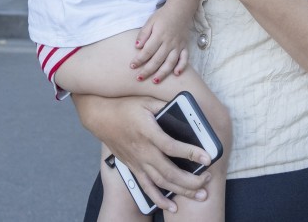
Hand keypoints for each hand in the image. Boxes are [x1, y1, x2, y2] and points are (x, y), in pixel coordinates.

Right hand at [74, 94, 210, 213]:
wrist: (100, 116)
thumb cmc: (125, 106)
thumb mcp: (146, 100)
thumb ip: (166, 106)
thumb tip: (185, 109)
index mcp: (148, 132)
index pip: (171, 146)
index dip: (190, 153)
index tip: (207, 157)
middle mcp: (143, 151)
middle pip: (169, 171)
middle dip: (191, 179)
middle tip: (208, 180)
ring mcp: (137, 162)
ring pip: (161, 182)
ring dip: (181, 191)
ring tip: (200, 195)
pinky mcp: (133, 168)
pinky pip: (147, 187)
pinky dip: (159, 199)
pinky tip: (172, 207)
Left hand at [132, 7, 189, 83]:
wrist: (181, 9)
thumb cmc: (163, 15)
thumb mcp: (151, 21)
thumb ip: (144, 34)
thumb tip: (137, 46)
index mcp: (159, 35)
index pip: (147, 51)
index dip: (139, 59)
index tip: (132, 66)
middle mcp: (169, 42)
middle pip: (157, 60)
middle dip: (147, 70)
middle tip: (138, 78)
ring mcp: (178, 45)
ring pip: (170, 62)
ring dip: (163, 73)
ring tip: (155, 81)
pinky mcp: (185, 46)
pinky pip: (185, 59)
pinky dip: (181, 67)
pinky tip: (176, 74)